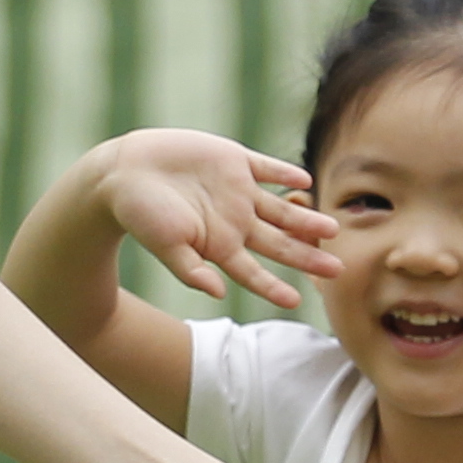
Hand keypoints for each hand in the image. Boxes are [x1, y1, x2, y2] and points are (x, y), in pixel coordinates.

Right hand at [93, 129, 341, 309]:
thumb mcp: (164, 246)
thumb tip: (219, 294)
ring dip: (306, 218)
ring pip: (281, 208)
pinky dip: (286, 174)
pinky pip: (267, 168)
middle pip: (279, 242)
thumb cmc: (139, 214)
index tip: (297, 301)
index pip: (254, 273)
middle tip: (338, 269)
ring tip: (332, 228)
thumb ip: (191, 270)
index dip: (274, 287)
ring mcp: (238, 191)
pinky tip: (304, 182)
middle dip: (308, 256)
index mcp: (219, 245)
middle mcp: (235, 220)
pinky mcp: (234, 161)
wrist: (124, 171)